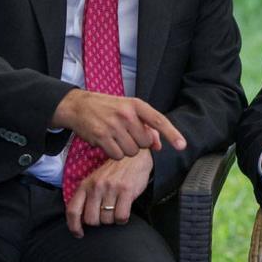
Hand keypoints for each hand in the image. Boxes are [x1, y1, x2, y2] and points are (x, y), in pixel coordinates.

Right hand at [51, 89, 185, 159]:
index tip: (182, 145)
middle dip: (138, 143)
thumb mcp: (129, 110)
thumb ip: (146, 126)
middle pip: (145, 143)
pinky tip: (108, 143)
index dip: (172, 133)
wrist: (79, 105)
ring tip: (116, 138)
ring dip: (126, 150)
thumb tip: (158, 145)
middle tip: (126, 134)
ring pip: (132, 151)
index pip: (158, 120)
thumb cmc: (108, 108)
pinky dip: (115, 154)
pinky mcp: (101, 136)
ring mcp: (113, 125)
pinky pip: (117, 156)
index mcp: (136, 105)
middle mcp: (126, 114)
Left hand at [65, 148, 153, 237]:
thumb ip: (87, 196)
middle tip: (105, 215)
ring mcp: (111, 188)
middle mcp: (96, 187)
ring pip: (107, 220)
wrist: (133, 155)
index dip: (74, 226)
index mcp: (86, 184)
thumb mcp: (95, 179)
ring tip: (116, 210)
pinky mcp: (126, 191)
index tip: (79, 234)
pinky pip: (121, 217)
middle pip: (91, 220)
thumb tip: (81, 219)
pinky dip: (122, 219)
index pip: (73, 211)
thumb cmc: (114, 171)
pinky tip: (124, 211)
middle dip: (99, 222)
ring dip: (112, 220)